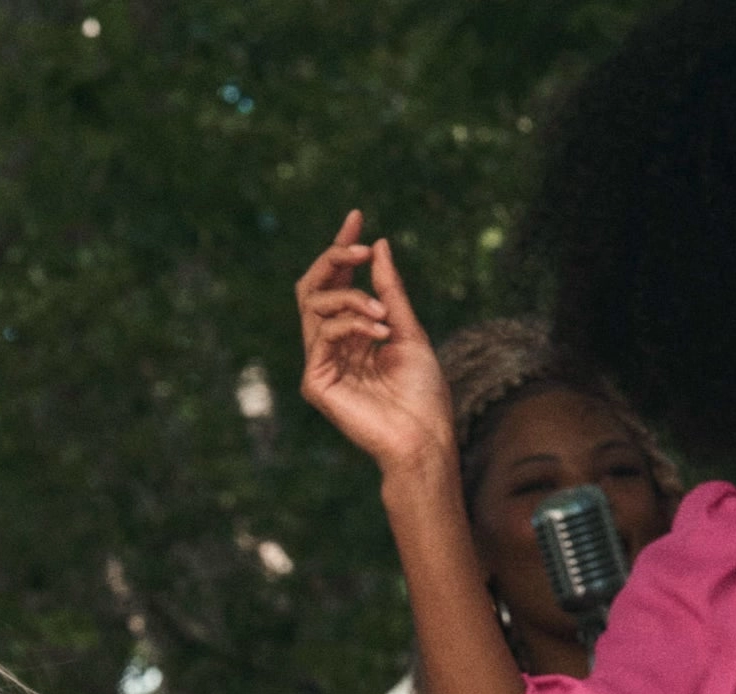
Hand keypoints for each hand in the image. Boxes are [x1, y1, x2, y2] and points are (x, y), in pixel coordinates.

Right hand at [297, 212, 454, 477]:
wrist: (423, 435)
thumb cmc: (421, 391)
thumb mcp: (408, 328)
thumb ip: (389, 290)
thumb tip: (378, 246)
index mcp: (351, 336)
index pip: (334, 285)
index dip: (342, 250)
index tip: (356, 216)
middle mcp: (330, 348)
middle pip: (312, 289)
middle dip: (334, 261)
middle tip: (359, 250)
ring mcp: (320, 366)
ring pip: (316, 307)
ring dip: (353, 300)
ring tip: (384, 317)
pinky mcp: (316, 384)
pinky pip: (323, 335)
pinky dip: (352, 325)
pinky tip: (378, 334)